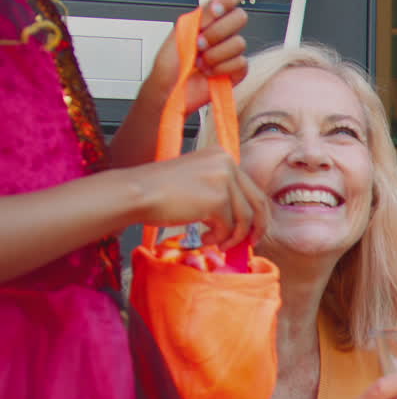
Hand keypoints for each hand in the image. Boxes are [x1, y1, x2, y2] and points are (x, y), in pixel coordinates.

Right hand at [125, 147, 267, 249]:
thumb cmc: (161, 191)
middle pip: (257, 202)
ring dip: (233, 237)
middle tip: (250, 243)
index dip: (256, 212)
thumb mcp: (199, 181)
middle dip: (257, 227)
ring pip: (245, 218)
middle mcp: (227, 163)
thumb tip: (246, 218)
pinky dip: (219, 239)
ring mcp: (224, 180)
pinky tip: (204, 240)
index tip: (252, 229)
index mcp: (223, 155)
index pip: (251, 188)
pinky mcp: (217, 199)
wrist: (137, 193)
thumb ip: (222, 190)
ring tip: (217, 243)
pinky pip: (229, 227)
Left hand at [143, 0, 249, 115]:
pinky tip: (209, 72)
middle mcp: (223, 32)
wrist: (170, 90)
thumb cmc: (170, 64)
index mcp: (210, 18)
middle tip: (200, 43)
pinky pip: (240, 63)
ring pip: (239, 43)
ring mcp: (231, 52)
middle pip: (240, 17)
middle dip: (217, 32)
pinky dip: (221, 69)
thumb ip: (203, 13)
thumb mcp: (182, 31)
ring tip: (200, 62)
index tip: (215, 11)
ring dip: (215, 55)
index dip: (228, 0)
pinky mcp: (237, 71)